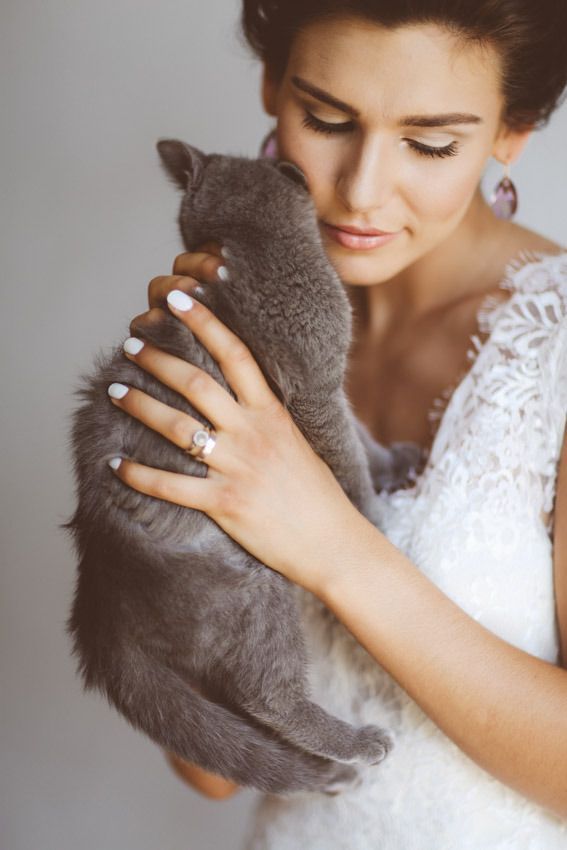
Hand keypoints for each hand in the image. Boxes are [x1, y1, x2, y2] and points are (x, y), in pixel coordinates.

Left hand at [107, 248, 362, 593]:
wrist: (333, 542)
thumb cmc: (317, 494)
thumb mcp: (297, 441)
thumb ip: (267, 417)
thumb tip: (243, 395)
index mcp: (272, 413)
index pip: (236, 354)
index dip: (205, 322)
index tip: (177, 300)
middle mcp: (252, 433)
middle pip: (196, 383)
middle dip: (157, 360)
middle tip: (130, 345)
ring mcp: (237, 468)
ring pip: (176, 427)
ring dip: (139, 406)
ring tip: (114, 391)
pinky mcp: (224, 504)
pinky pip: (170, 486)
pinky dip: (138, 474)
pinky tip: (115, 463)